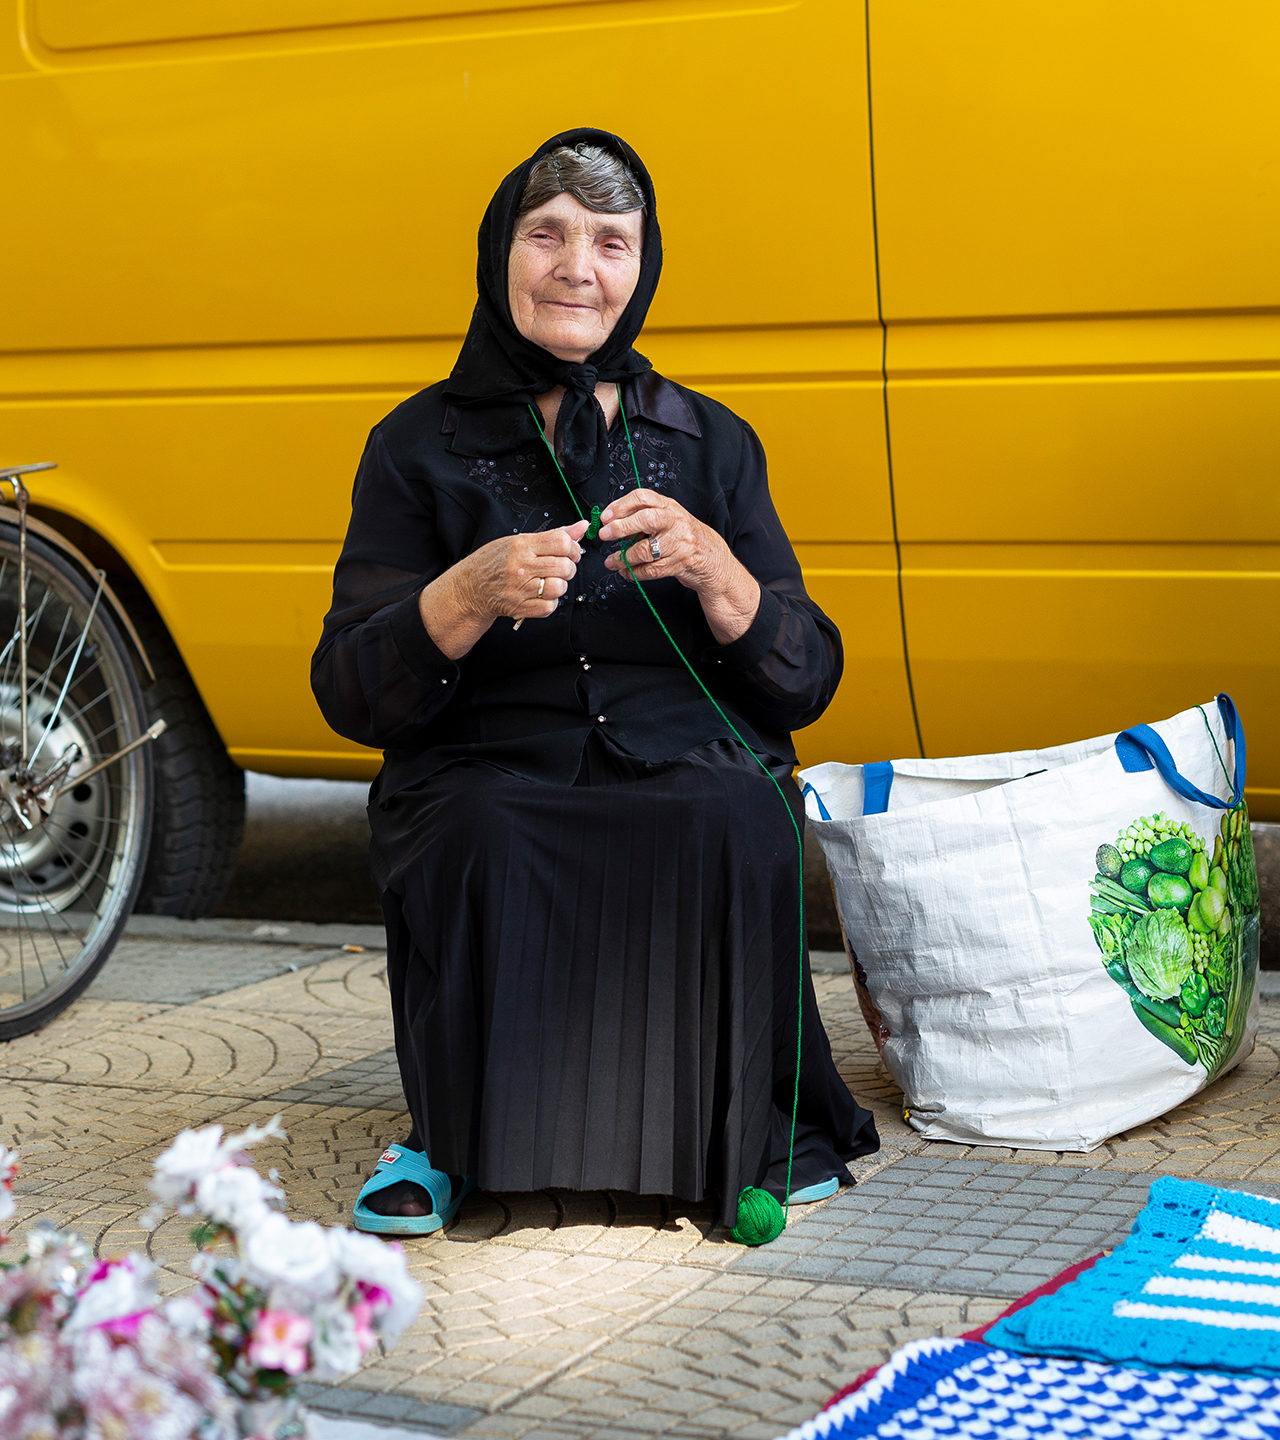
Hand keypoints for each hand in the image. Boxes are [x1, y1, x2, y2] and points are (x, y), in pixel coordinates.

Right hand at [419, 520, 588, 658]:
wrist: (470, 587)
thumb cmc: (495, 561)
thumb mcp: (520, 541)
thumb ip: (553, 535)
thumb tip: (582, 527)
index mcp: (521, 545)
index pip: (561, 542)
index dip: (573, 548)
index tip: (571, 552)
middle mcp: (521, 566)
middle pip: (564, 566)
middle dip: (570, 567)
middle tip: (562, 568)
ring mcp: (519, 588)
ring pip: (560, 587)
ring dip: (561, 586)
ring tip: (551, 582)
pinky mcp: (519, 607)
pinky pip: (549, 607)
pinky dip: (550, 602)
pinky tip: (542, 595)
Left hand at [597, 491, 760, 643]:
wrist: (711, 557)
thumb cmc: (682, 536)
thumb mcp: (667, 518)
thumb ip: (642, 517)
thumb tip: (610, 522)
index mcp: (668, 506)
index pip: (643, 497)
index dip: (621, 506)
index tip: (605, 517)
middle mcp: (675, 522)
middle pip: (646, 520)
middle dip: (621, 528)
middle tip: (604, 535)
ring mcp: (679, 543)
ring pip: (646, 551)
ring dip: (624, 558)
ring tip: (611, 561)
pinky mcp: (680, 563)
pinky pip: (652, 570)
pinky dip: (635, 573)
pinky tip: (626, 572)